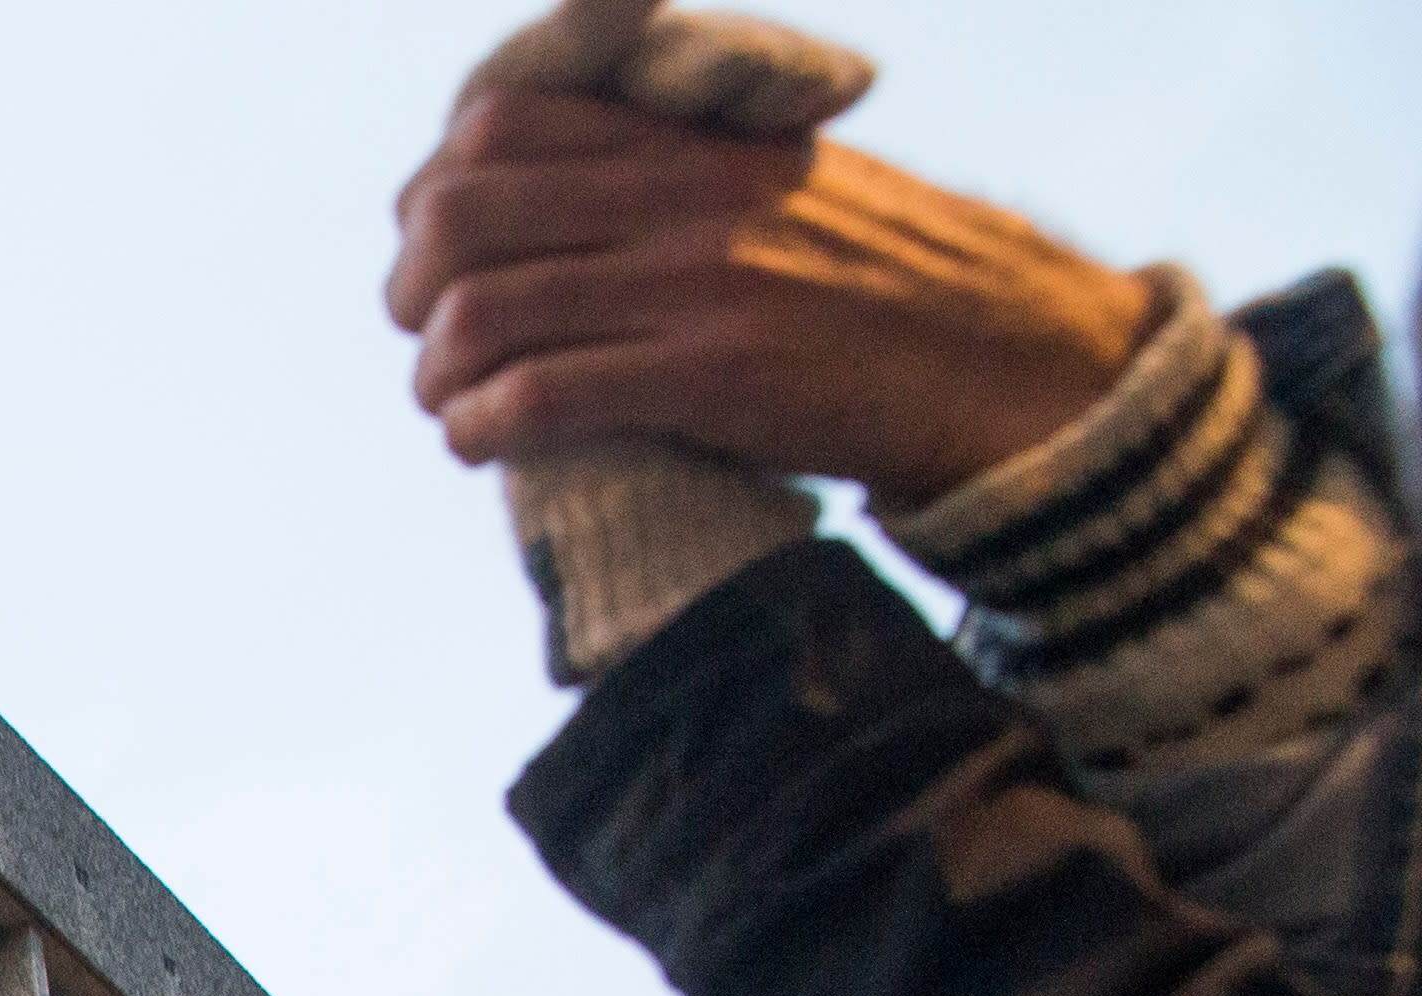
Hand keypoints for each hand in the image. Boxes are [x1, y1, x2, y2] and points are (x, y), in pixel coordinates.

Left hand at [388, 87, 1158, 502]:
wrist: (1012, 358)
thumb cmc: (885, 287)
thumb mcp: (779, 184)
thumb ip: (673, 174)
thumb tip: (551, 203)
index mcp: (691, 139)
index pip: (499, 119)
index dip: (435, 193)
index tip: (440, 257)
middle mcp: (680, 196)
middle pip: (458, 211)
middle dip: (413, 288)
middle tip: (430, 342)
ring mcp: (695, 282)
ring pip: (479, 309)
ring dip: (438, 376)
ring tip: (456, 409)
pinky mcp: (712, 373)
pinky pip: (538, 394)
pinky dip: (481, 427)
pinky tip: (485, 445)